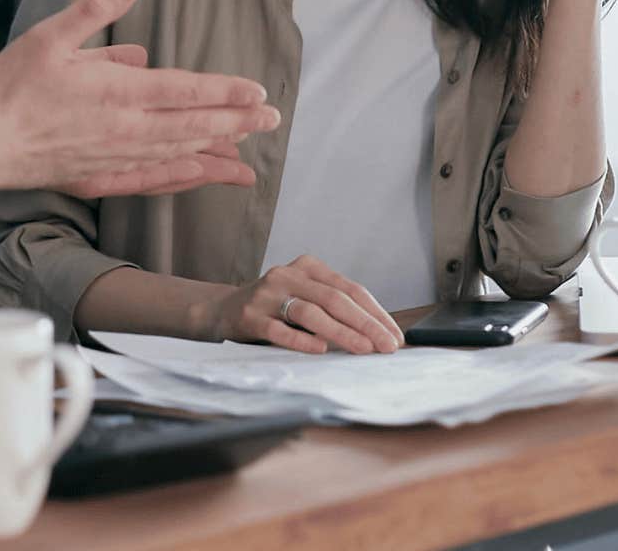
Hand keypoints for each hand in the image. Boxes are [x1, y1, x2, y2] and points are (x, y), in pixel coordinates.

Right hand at [0, 0, 280, 198]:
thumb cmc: (12, 87)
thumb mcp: (49, 35)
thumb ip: (93, 10)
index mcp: (118, 92)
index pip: (185, 90)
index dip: (225, 91)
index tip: (257, 91)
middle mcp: (126, 129)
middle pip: (193, 126)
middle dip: (237, 122)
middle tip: (272, 119)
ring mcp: (116, 157)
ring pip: (179, 155)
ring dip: (217, 151)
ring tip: (248, 149)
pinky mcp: (101, 177)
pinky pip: (152, 181)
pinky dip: (182, 179)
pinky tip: (199, 176)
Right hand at [206, 255, 402, 354]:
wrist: (222, 310)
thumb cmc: (275, 308)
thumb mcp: (305, 298)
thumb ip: (334, 309)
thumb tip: (379, 335)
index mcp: (308, 267)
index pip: (350, 289)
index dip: (375, 313)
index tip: (395, 336)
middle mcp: (288, 275)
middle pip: (334, 299)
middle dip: (365, 324)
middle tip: (387, 346)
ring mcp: (266, 295)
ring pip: (310, 312)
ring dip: (341, 332)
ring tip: (363, 349)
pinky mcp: (249, 316)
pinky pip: (279, 330)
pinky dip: (301, 340)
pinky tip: (320, 350)